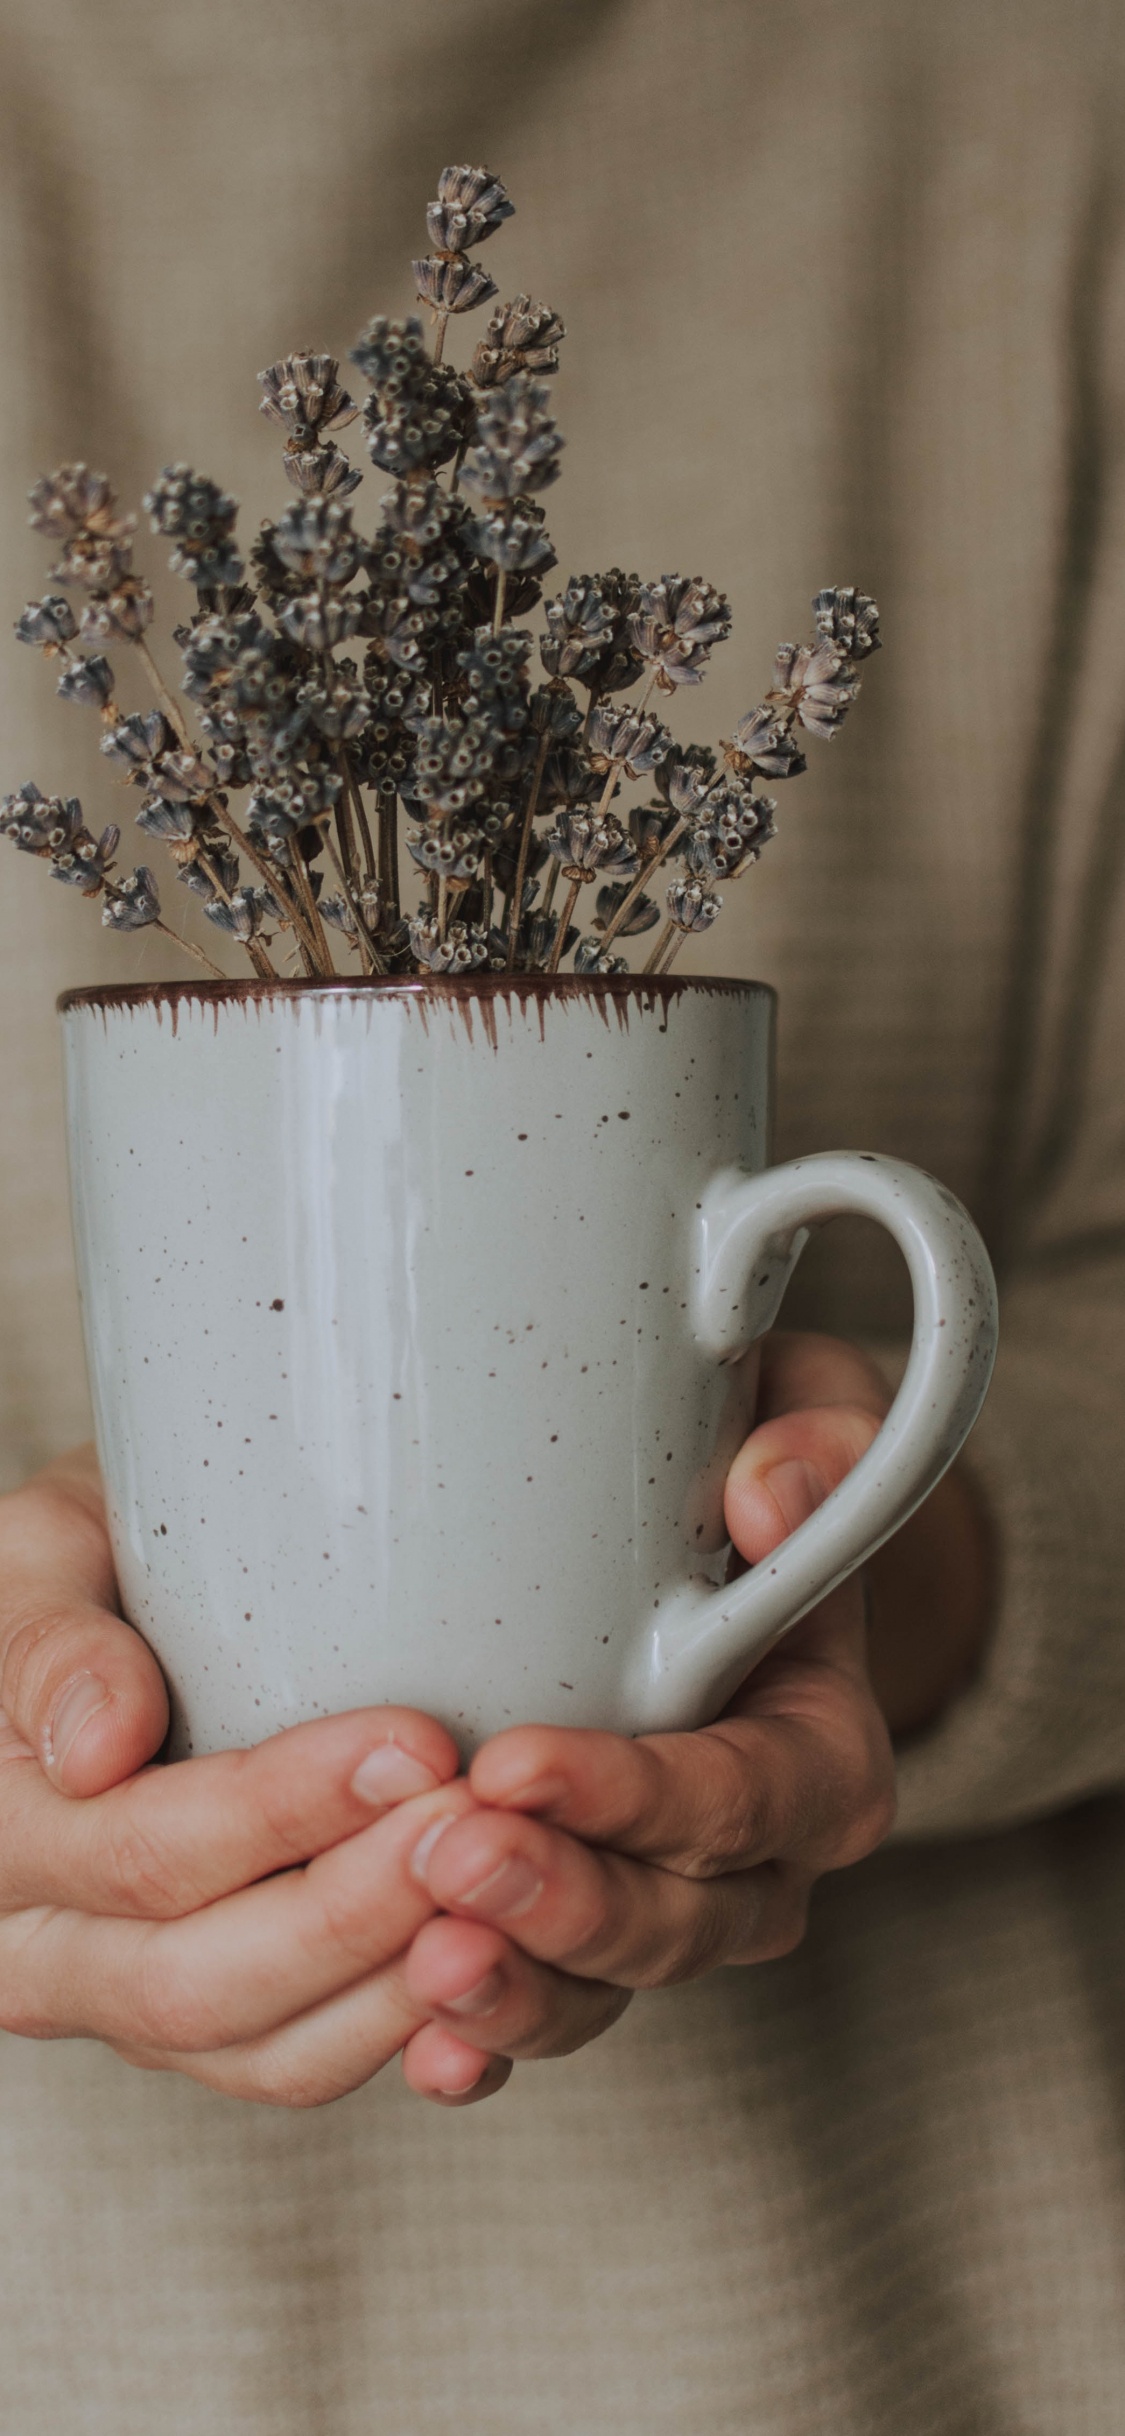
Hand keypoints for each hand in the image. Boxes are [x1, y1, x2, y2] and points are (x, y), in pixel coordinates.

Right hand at [0, 1446, 511, 2108]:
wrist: (101, 1616)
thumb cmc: (78, 1572)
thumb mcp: (38, 1562)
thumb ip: (53, 1646)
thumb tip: (98, 1746)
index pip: (142, 1855)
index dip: (283, 1811)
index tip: (412, 1744)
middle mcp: (45, 1960)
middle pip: (202, 1984)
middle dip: (357, 1912)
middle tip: (475, 1826)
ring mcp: (131, 2011)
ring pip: (268, 2053)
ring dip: (399, 1987)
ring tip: (502, 1891)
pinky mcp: (219, 2027)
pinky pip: (311, 2064)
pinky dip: (411, 2035)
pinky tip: (493, 1973)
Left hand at [401, 1331, 992, 2076]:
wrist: (714, 1554)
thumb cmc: (749, 1465)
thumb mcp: (810, 1413)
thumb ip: (819, 1435)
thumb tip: (769, 1490)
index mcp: (821, 1750)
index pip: (743, 1796)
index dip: (638, 1797)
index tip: (518, 1761)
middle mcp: (758, 1860)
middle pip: (674, 1918)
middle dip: (561, 1900)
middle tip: (446, 1853)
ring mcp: (666, 1912)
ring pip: (605, 1987)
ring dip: (517, 1988)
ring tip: (421, 1960)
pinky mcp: (579, 1938)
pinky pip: (545, 2010)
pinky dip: (484, 2040)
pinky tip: (421, 2048)